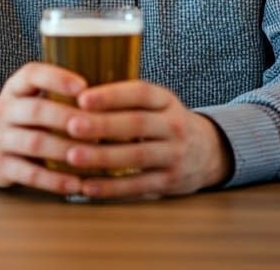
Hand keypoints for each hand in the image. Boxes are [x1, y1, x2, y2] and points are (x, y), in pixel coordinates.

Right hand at [0, 62, 86, 194]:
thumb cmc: (24, 120)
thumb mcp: (31, 98)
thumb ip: (58, 94)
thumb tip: (108, 96)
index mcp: (15, 87)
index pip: (32, 74)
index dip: (57, 78)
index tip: (84, 87)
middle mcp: (3, 109)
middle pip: (36, 110)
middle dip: (68, 118)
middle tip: (97, 126)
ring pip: (35, 143)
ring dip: (66, 150)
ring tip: (93, 156)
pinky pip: (29, 174)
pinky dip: (55, 180)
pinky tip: (76, 184)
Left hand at [62, 80, 233, 198]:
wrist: (208, 152)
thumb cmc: (165, 122)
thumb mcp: (157, 103)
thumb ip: (126, 99)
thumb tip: (75, 93)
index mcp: (166, 100)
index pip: (140, 92)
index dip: (112, 95)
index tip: (82, 97)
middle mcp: (174, 125)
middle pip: (137, 124)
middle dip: (102, 125)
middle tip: (71, 126)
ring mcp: (174, 155)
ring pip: (137, 156)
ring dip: (102, 157)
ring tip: (73, 156)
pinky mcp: (170, 182)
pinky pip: (138, 186)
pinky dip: (111, 187)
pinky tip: (88, 186)